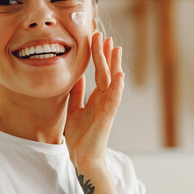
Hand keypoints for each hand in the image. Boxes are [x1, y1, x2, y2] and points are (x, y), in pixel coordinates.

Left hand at [65, 32, 123, 170]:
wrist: (82, 158)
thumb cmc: (80, 136)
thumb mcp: (74, 109)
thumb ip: (77, 93)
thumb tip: (77, 76)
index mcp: (96, 97)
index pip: (98, 71)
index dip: (98, 55)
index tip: (97, 38)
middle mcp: (104, 99)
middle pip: (106, 72)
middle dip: (105, 53)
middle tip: (104, 35)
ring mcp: (107, 107)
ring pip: (112, 81)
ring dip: (114, 64)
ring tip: (115, 48)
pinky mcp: (108, 116)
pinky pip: (114, 98)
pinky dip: (117, 86)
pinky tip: (119, 74)